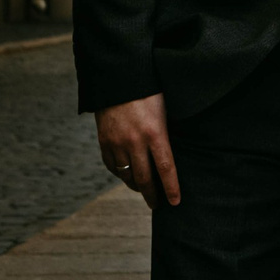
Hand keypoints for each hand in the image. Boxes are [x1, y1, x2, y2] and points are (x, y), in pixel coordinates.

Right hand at [95, 93, 179, 209]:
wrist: (117, 75)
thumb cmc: (148, 88)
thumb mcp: (165, 109)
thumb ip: (168, 131)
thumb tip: (175, 149)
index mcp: (155, 133)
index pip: (166, 169)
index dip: (171, 188)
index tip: (175, 202)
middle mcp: (134, 141)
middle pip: (144, 178)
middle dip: (152, 195)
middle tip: (157, 204)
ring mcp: (116, 142)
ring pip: (126, 175)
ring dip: (135, 186)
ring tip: (143, 190)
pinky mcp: (103, 140)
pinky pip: (112, 166)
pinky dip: (120, 174)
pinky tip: (126, 175)